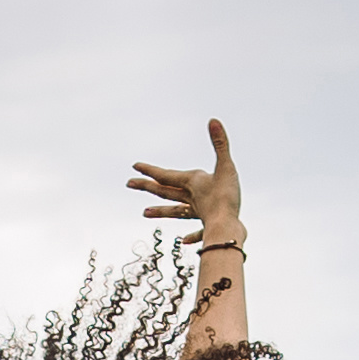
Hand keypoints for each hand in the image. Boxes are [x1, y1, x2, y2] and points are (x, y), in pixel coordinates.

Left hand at [129, 118, 240, 258]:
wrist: (229, 230)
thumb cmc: (226, 198)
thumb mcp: (226, 166)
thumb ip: (220, 143)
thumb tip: (213, 120)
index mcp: (192, 183)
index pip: (165, 175)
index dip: (150, 169)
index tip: (134, 166)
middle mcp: (191, 198)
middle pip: (165, 191)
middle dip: (147, 186)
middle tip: (129, 184)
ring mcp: (199, 213)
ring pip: (176, 211)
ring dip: (160, 210)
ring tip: (144, 213)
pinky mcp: (210, 226)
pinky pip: (198, 229)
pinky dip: (192, 234)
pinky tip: (184, 239)